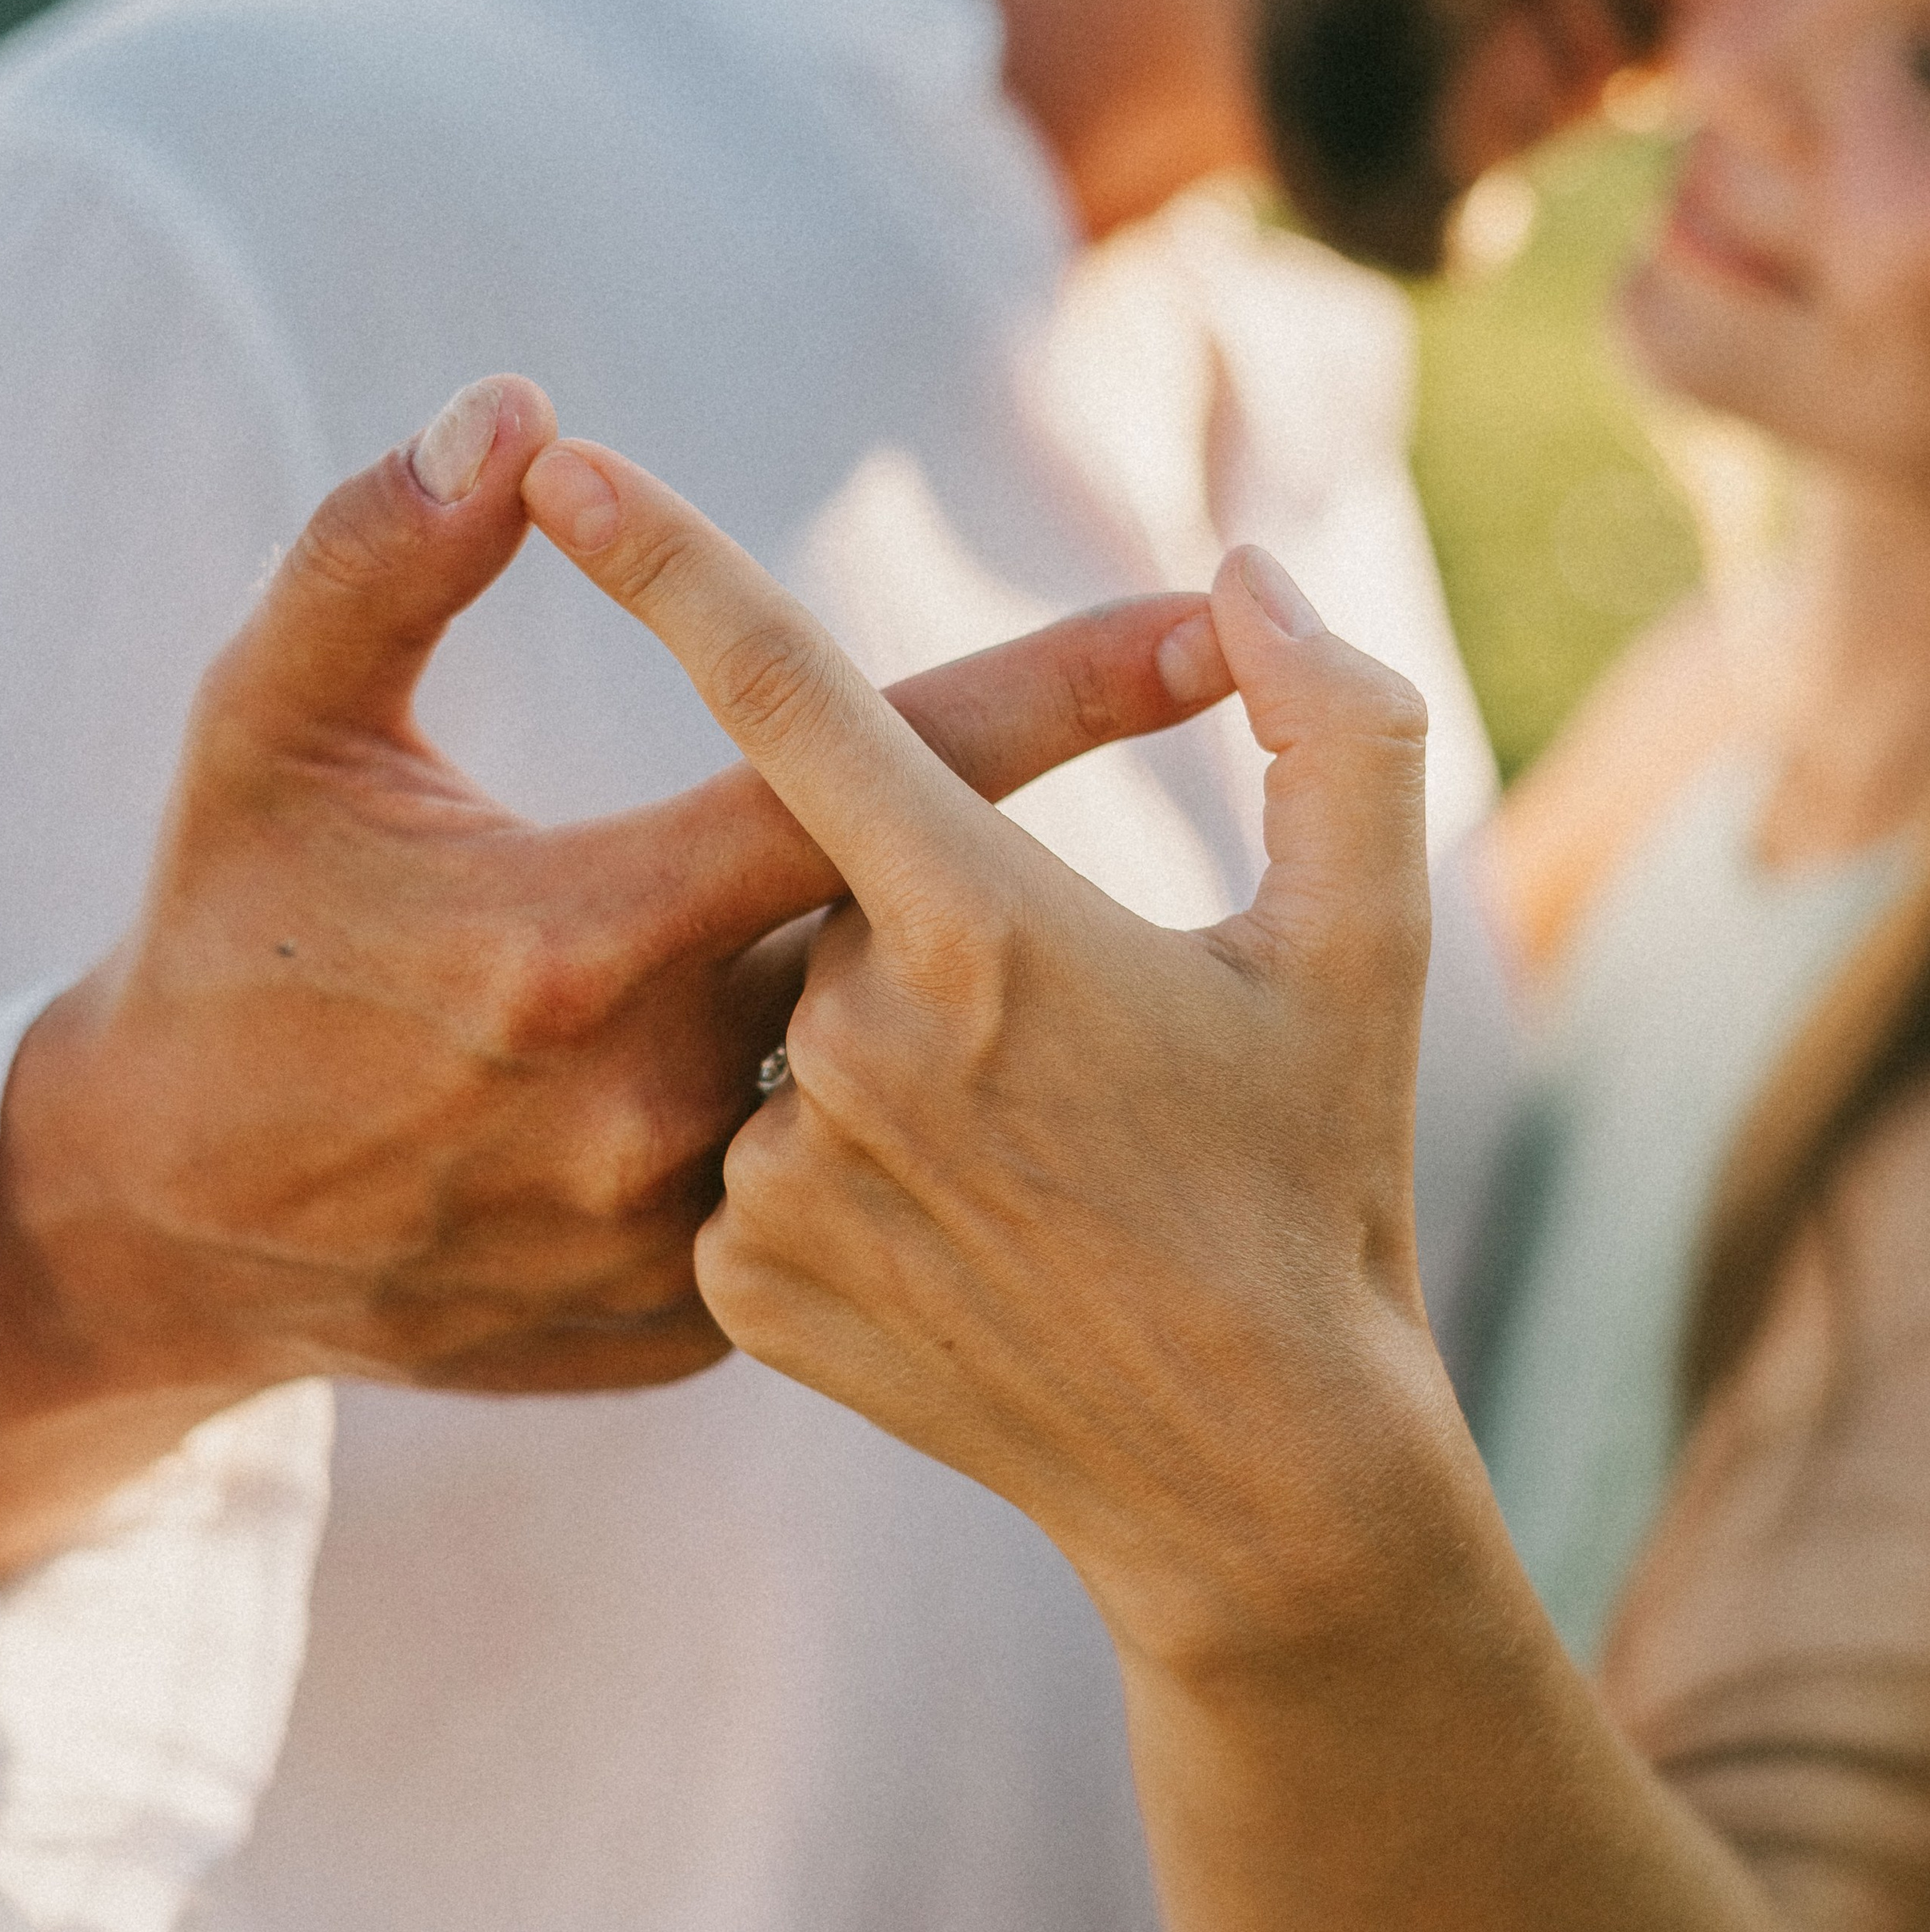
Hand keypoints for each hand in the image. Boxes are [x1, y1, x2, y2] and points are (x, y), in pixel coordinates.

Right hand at [0, 380, 1234, 1576]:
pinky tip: (809, 1112)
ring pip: (881, 1084)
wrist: (162, 1226)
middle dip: (986, 868)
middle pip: (914, 938)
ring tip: (922, 1003)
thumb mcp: (262, 730)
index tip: (1215, 626)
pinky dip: (831, 1132)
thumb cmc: (220, 941)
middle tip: (1035, 842)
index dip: (1059, 692)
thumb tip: (518, 412)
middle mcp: (659, 1108)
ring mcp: (681, 1243)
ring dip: (905, 1009)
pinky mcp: (687, 1334)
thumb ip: (378, 556)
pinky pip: (823, 1199)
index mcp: (583, 940)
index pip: (871, 779)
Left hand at [540, 438, 1872, 1931]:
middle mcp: (847, 1049)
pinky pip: (759, 1149)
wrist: (1246, 1474)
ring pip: (792, 1024)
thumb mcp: (1367, 948)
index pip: (796, 701)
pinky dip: (837, 1156)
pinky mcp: (738, 1290)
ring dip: (883, 1048)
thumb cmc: (1321, 1187)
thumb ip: (1336, 729)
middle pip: (828, 890)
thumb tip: (1248, 583)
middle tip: (1054, 1052)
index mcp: (983, 932)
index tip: (566, 457)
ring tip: (1013, 1166)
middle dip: (927, 927)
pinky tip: (945, 1234)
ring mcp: (781, 1180)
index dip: (671, 562)